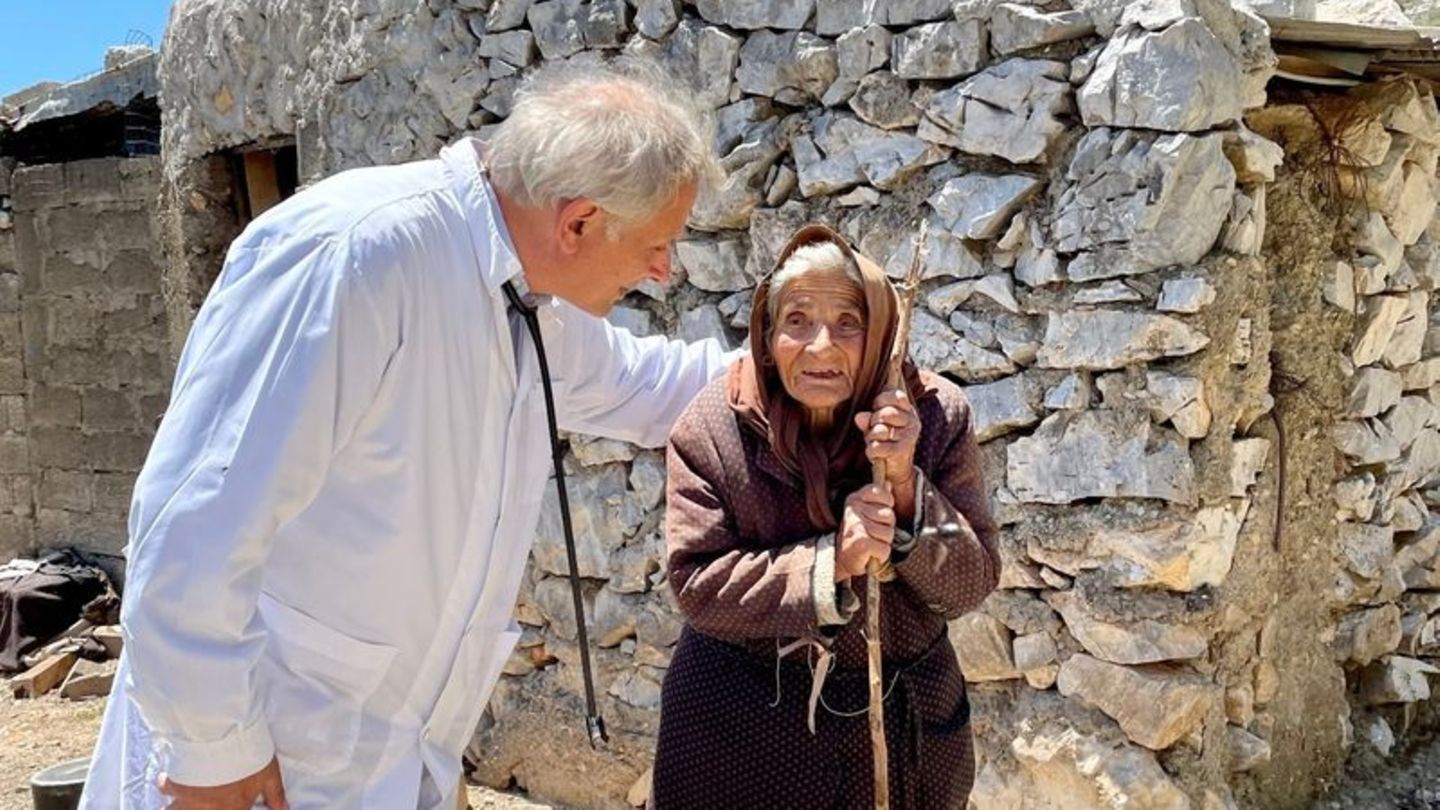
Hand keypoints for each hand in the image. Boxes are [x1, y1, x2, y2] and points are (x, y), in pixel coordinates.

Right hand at [158, 756, 287, 809]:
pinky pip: (164, 788)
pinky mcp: (175, 783)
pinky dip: (164, 784)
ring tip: (175, 803)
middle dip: (196, 807)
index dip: (232, 807)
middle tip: (199, 800)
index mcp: (234, 809)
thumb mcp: (270, 775)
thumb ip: (275, 796)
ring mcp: (189, 799)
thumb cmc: (249, 758)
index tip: (227, 805)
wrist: (222, 738)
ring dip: (175, 807)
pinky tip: (164, 779)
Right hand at [836, 484, 895, 580]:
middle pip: (889, 515)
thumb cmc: (857, 536)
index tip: (877, 516)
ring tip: (870, 544)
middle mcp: (853, 509)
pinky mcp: (861, 542)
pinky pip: (884, 548)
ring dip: (883, 543)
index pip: (881, 492)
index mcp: (854, 499)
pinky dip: (880, 555)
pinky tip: (869, 554)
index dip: (886, 504)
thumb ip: (878, 499)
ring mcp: (856, 525)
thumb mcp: (867, 513)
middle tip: (871, 534)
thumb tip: (888, 483)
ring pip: (889, 533)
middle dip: (886, 528)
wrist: (840, 560)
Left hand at [855, 389, 919, 489]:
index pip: (896, 396)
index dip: (880, 401)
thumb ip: (868, 419)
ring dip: (871, 437)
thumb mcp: (876, 426)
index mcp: (908, 410)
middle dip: (874, 421)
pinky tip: (874, 453)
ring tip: (875, 441)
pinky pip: (877, 447)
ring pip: (880, 430)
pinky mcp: (902, 451)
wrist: (897, 468)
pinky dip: (871, 451)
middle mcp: (912, 421)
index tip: (876, 409)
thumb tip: (859, 417)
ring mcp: (908, 436)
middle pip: (886, 413)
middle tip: (874, 429)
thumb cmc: (886, 440)